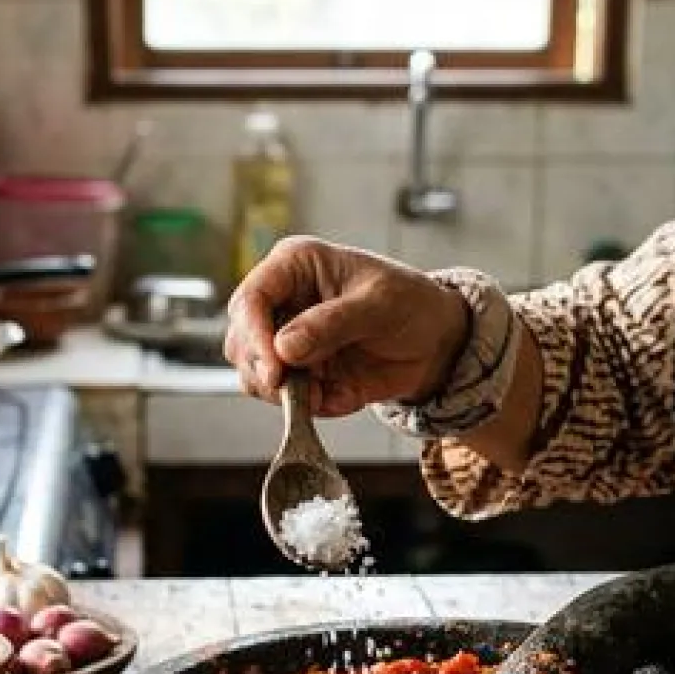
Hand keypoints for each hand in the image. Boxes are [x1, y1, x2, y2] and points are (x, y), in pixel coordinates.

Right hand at [225, 236, 469, 416]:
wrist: (433, 341)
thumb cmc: (409, 303)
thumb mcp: (379, 304)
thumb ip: (332, 323)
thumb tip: (285, 347)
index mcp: (294, 267)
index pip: (251, 299)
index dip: (253, 335)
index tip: (275, 369)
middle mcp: (281, 303)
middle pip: (240, 342)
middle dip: (264, 370)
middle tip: (296, 387)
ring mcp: (284, 341)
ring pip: (253, 375)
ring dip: (285, 392)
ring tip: (327, 390)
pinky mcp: (298, 374)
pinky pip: (285, 399)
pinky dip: (308, 407)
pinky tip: (340, 395)